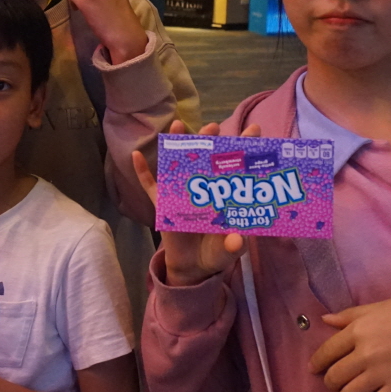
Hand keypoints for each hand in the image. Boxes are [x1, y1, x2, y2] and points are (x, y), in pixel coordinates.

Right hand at [134, 119, 260, 285]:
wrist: (193, 266)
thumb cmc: (215, 252)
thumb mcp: (227, 251)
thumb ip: (233, 247)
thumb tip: (237, 240)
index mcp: (223, 194)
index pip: (236, 166)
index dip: (245, 148)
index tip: (254, 129)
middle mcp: (203, 188)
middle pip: (206, 158)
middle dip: (210, 140)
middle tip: (213, 126)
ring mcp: (181, 193)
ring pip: (178, 164)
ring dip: (177, 144)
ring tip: (178, 125)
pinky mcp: (163, 204)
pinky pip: (150, 186)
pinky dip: (143, 172)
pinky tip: (136, 156)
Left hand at [308, 298, 390, 391]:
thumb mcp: (374, 308)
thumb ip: (348, 315)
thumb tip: (324, 320)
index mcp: (357, 331)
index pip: (327, 352)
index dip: (317, 363)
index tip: (314, 369)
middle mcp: (365, 354)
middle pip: (335, 376)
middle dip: (330, 383)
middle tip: (333, 384)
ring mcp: (380, 374)